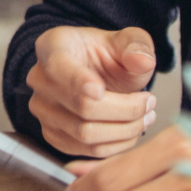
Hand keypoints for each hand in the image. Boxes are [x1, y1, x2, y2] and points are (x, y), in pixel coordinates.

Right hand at [25, 25, 158, 156]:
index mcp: (52, 47)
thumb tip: (143, 61)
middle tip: (150, 103)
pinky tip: (131, 130)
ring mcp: (43, 110)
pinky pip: (87, 150)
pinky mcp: (52, 135)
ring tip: (146, 117)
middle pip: (81, 106)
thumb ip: (136, 45)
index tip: (100, 91)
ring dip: (124, 130)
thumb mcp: (127, 40)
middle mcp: (40, 79)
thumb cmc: (107, 55)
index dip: (78, 80)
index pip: (59, 67)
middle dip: (125, 109)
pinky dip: (116, 145)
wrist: (97, 74)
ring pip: (85, 133)